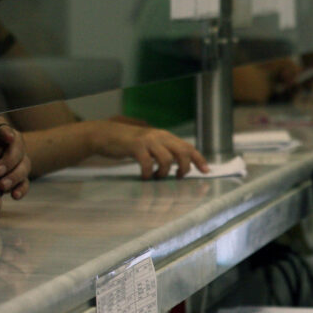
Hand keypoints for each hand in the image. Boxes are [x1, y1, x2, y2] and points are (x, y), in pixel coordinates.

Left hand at [0, 116, 30, 198]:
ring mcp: (15, 160)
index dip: (6, 133)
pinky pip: (24, 182)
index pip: (3, 128)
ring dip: (15, 176)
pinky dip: (21, 189)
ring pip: (24, 166)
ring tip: (2, 185)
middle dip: (10, 161)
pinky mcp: (16, 176)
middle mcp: (9, 143)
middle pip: (19, 149)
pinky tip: (14, 195)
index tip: (9, 138)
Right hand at [89, 119, 209, 178]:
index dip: (199, 159)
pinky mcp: (135, 146)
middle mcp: (160, 136)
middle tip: (178, 177)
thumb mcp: (151, 144)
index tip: (206, 171)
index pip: (188, 147)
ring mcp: (148, 140)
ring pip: (167, 159)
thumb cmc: (130, 143)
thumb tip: (182, 165)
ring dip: (164, 173)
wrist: (105, 134)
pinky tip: (145, 177)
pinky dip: (148, 173)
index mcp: (166, 136)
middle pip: (183, 152)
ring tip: (156, 177)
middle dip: (185, 168)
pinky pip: (147, 163)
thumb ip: (165, 150)